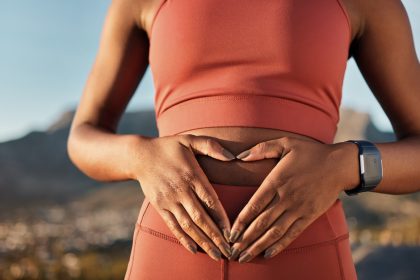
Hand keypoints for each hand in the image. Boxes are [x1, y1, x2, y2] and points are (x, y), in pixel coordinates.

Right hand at [134, 134, 235, 260]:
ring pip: (188, 225)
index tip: (232, 232)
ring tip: (216, 255)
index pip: (210, 200)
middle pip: (200, 218)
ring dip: (203, 242)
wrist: (139, 155)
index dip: (221, 218)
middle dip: (215, 237)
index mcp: (191, 175)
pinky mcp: (160, 206)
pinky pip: (173, 225)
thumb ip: (211, 146)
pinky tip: (194, 249)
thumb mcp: (190, 140)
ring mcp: (169, 200)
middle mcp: (181, 190)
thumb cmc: (168, 147)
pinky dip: (183, 239)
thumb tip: (232, 156)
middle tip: (229, 252)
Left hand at [228, 136, 357, 261]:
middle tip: (232, 252)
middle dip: (245, 239)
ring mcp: (298, 209)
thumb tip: (240, 156)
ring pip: (275, 232)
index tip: (230, 233)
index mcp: (277, 181)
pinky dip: (280, 245)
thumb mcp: (285, 143)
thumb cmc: (310, 152)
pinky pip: (292, 234)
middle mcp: (286, 198)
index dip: (241, 221)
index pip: (255, 205)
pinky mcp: (309, 216)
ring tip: (244, 257)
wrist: (340, 164)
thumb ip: (261, 149)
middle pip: (262, 223)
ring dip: (258, 246)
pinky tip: (268, 254)